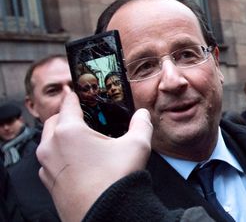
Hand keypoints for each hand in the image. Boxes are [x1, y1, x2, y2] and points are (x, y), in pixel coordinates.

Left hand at [37, 92, 151, 221]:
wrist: (106, 216)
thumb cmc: (116, 181)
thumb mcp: (137, 146)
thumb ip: (141, 124)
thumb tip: (143, 115)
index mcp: (69, 132)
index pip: (68, 103)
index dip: (75, 95)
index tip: (79, 92)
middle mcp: (51, 147)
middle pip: (53, 120)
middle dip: (67, 115)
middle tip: (84, 117)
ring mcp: (47, 166)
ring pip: (49, 141)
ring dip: (61, 136)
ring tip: (83, 141)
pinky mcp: (49, 183)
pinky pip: (50, 161)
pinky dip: (60, 155)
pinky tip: (80, 162)